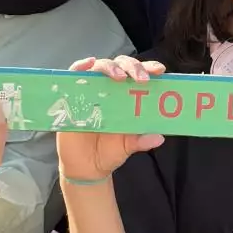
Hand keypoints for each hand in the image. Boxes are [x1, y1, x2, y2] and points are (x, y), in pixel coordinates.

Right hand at [56, 56, 164, 183]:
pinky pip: (74, 76)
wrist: (84, 168)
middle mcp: (110, 90)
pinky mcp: (72, 96)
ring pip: (100, 67)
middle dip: (132, 67)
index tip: (159, 70)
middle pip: (121, 66)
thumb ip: (140, 142)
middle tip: (141, 79)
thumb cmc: (108, 152)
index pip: (139, 75)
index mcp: (127, 97)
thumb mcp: (126, 147)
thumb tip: (159, 138)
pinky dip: (80, 66)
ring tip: (119, 76)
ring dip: (110, 67)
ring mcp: (91, 91)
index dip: (149, 68)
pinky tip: (88, 64)